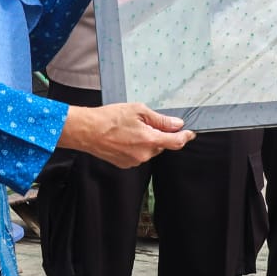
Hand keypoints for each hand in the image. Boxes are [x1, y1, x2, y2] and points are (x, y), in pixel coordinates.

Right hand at [58, 102, 192, 167]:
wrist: (87, 131)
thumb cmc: (109, 118)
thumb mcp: (138, 111)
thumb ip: (160, 120)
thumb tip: (177, 124)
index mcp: (150, 140)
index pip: (176, 142)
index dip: (185, 137)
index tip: (189, 133)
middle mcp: (144, 154)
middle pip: (161, 145)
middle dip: (158, 135)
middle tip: (145, 122)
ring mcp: (134, 161)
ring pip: (149, 150)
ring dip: (146, 141)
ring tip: (129, 129)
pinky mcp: (125, 164)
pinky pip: (137, 155)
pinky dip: (135, 147)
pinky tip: (123, 137)